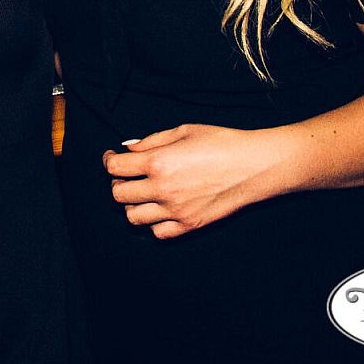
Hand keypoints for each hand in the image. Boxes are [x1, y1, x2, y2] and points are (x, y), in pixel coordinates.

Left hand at [102, 124, 283, 239]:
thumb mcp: (182, 131)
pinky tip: (160, 209)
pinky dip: (153, 222)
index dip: (109, 160)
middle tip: (127, 175)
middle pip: (118, 194)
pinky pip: (157, 232)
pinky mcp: (190, 225)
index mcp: (158, 162)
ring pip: (133, 217)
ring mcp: (175, 211)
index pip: (115, 168)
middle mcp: (162, 189)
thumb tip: (129, 148)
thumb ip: (151, 141)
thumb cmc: (221, 143)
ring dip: (133, 204)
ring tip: (143, 193)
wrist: (254, 165)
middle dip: (118, 183)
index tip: (113, 157)